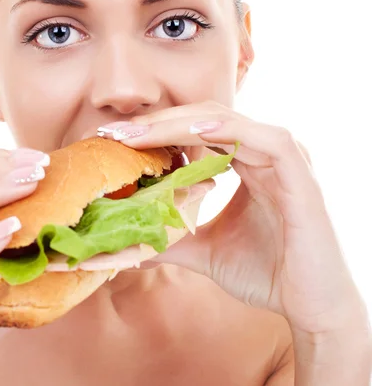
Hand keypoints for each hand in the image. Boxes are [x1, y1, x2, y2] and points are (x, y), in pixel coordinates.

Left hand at [96, 102, 367, 335]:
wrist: (312, 308)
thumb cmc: (265, 272)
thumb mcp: (204, 248)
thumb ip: (170, 236)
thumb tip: (127, 242)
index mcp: (244, 161)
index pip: (193, 130)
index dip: (153, 130)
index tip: (114, 139)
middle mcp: (262, 152)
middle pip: (203, 119)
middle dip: (157, 123)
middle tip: (115, 132)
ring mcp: (284, 158)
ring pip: (227, 121)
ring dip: (179, 124)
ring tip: (138, 134)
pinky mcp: (301, 174)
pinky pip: (267, 140)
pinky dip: (231, 132)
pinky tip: (194, 135)